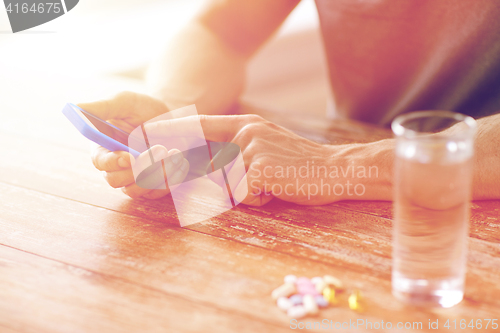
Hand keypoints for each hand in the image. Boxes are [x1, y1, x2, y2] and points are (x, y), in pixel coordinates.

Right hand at [78, 92, 188, 198]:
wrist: (170, 118)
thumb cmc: (142, 109)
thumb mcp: (124, 102)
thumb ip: (103, 107)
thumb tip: (77, 108)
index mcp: (103, 147)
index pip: (100, 161)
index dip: (112, 162)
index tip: (129, 156)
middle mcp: (115, 168)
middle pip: (116, 181)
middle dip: (140, 168)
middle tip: (161, 149)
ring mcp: (133, 179)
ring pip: (137, 190)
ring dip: (157, 175)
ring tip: (174, 153)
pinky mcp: (152, 186)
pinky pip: (157, 193)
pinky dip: (171, 180)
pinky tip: (181, 161)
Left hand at [145, 114, 392, 205]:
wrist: (335, 170)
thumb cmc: (298, 164)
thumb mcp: (266, 148)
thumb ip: (237, 153)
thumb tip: (207, 171)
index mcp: (246, 124)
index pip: (200, 124)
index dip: (172, 128)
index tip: (145, 133)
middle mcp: (246, 132)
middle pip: (209, 161)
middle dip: (207, 176)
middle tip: (226, 178)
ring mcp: (253, 150)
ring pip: (228, 183)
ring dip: (247, 193)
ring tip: (272, 184)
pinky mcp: (261, 170)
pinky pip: (244, 194)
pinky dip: (259, 199)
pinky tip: (278, 189)